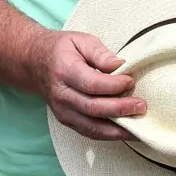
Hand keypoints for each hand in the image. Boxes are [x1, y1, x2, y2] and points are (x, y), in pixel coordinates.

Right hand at [26, 30, 144, 140]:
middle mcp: (61, 94)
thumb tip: (120, 65)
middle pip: (93, 108)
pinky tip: (125, 132)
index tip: (130, 81)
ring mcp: (62, 110)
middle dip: (120, 109)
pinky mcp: (66, 120)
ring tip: (137, 125)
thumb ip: (100, 53)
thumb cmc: (62, 50)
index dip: (114, 85)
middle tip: (141, 105)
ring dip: (117, 129)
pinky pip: (89, 132)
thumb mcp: (81, 40)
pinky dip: (108, 135)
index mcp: (64, 70)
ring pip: (92, 126)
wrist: (35, 63)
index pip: (92, 84)